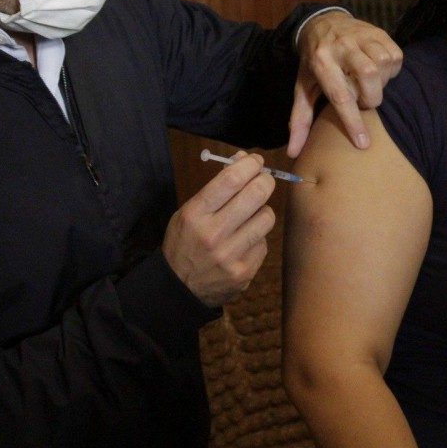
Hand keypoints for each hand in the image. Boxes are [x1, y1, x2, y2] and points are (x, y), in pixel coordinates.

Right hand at [161, 153, 276, 307]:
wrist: (179, 288)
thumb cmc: (185, 242)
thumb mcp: (189, 211)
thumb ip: (216, 187)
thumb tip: (243, 159)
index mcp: (195, 214)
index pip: (231, 180)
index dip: (250, 165)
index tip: (256, 161)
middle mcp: (213, 234)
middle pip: (256, 194)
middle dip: (265, 181)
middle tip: (264, 180)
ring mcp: (230, 255)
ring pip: (267, 217)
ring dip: (263, 210)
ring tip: (252, 214)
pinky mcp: (244, 272)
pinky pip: (264, 243)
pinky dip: (258, 237)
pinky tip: (244, 241)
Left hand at [287, 11, 402, 156]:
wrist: (321, 23)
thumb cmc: (313, 62)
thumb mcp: (302, 87)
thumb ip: (299, 119)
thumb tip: (293, 152)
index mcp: (320, 62)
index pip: (340, 95)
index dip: (353, 121)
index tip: (363, 143)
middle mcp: (341, 46)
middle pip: (368, 75)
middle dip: (371, 97)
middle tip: (364, 101)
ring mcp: (361, 35)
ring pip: (383, 62)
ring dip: (382, 81)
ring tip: (371, 84)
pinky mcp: (378, 31)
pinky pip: (395, 54)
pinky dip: (391, 69)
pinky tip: (380, 72)